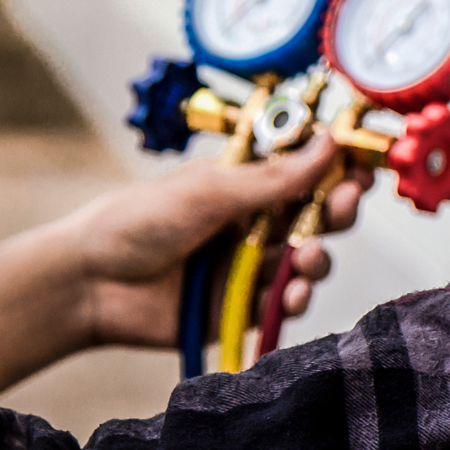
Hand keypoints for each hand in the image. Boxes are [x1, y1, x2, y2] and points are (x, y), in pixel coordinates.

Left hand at [0, 134, 367, 391]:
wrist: (89, 283)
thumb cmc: (137, 221)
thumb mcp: (210, 190)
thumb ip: (275, 178)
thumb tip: (329, 143)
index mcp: (247, 184)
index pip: (306, 172)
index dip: (337, 168)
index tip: (361, 165)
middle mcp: (255, 222)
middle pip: (318, 215)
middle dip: (338, 209)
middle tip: (344, 203)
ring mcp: (250, 266)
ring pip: (307, 260)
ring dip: (317, 257)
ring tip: (307, 257)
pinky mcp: (242, 306)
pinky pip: (283, 302)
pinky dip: (294, 299)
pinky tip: (291, 295)